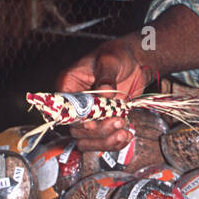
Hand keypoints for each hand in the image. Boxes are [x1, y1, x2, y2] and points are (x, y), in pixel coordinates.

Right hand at [56, 32, 152, 151]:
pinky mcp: (103, 122)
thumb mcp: (110, 61)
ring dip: (105, 141)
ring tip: (124, 133)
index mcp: (69, 85)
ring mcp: (90, 115)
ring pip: (87, 139)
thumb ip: (106, 77)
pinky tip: (127, 136)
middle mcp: (76, 103)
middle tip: (118, 122)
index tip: (93, 122)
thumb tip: (106, 92)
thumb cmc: (117, 55)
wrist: (134, 61)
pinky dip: (114, 143)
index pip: (64, 109)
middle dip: (97, 131)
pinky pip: (102, 140)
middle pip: (76, 129)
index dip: (77, 119)